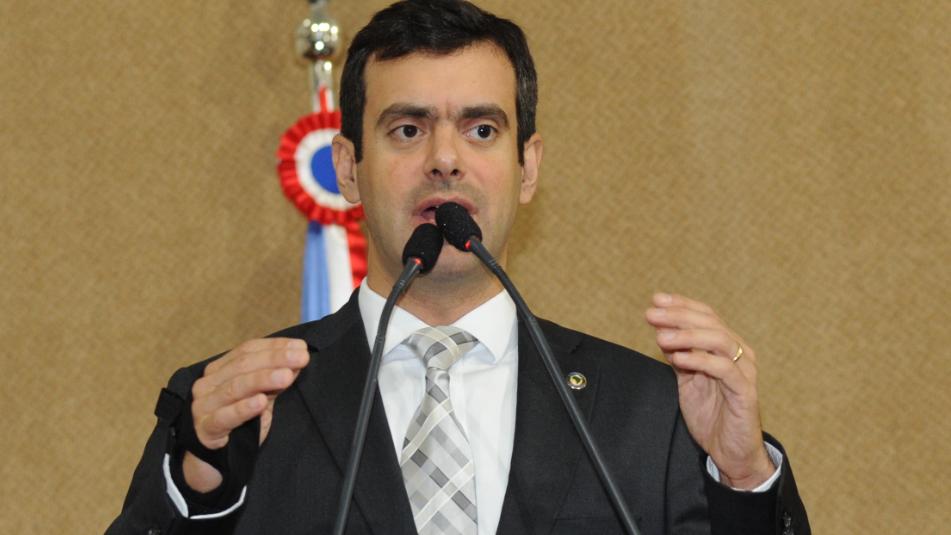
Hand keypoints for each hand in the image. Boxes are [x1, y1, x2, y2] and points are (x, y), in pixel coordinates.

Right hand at [182, 338, 309, 491]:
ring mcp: (203, 406)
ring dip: (263, 379)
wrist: (213, 459)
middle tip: (301, 358)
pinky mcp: (205, 429)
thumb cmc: (238, 424)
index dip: (274, 347)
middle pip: (243, 365)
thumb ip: (274, 380)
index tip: (300, 346)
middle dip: (275, 359)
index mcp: (219, 370)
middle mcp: (208, 384)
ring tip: (287, 376)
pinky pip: (225, 417)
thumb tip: (298, 359)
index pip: (247, 350)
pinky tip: (261, 402)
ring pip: (235, 388)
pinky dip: (243, 409)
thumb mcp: (259, 398)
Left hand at [646, 292, 773, 489]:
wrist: (730, 451)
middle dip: (678, 316)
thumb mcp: (688, 380)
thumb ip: (678, 356)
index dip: (681, 305)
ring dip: (687, 336)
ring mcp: (744, 371)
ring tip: (661, 337)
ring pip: (719, 340)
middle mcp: (739, 353)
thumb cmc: (712, 414)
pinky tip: (679, 358)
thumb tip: (662, 332)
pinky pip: (724, 369)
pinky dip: (700, 360)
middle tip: (652, 315)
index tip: (656, 300)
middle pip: (710, 323)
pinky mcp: (745, 392)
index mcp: (727, 347)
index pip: (706, 315)